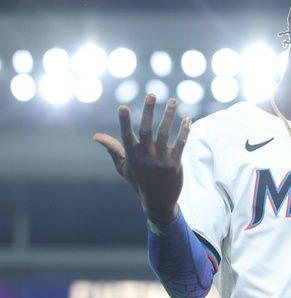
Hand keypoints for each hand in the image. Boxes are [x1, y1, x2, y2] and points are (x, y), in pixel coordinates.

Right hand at [93, 94, 190, 222]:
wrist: (158, 202)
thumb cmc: (139, 181)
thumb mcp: (123, 167)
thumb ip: (112, 149)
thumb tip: (96, 136)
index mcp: (132, 155)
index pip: (126, 135)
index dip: (124, 122)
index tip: (123, 107)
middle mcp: (145, 156)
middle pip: (147, 130)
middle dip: (149, 111)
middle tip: (152, 95)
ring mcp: (160, 160)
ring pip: (164, 133)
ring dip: (169, 116)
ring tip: (173, 101)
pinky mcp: (174, 164)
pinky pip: (180, 143)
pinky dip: (184, 131)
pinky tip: (188, 120)